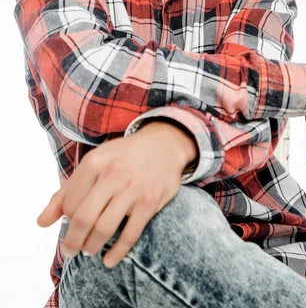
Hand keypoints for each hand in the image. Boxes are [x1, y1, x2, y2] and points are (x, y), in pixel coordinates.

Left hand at [36, 121, 195, 267]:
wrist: (163, 144)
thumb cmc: (123, 156)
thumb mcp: (94, 163)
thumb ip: (66, 192)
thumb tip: (41, 223)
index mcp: (95, 161)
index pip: (70, 202)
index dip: (66, 218)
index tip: (70, 222)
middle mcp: (113, 174)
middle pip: (84, 217)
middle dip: (73, 240)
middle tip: (70, 250)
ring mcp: (133, 188)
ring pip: (105, 228)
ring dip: (92, 246)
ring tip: (88, 250)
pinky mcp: (150, 202)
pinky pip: (130, 234)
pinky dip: (117, 252)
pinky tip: (109, 260)